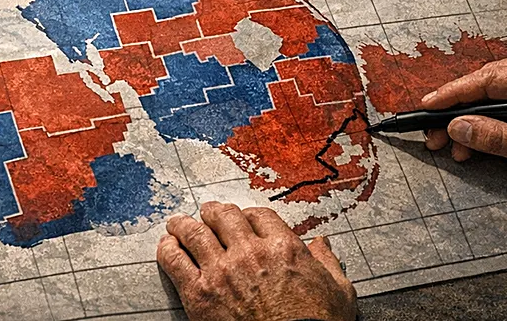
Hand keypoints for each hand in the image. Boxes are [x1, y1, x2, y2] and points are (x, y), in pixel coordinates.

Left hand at [157, 203, 356, 320]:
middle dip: (213, 213)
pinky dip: (168, 249)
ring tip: (178, 224)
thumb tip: (322, 245)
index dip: (247, 215)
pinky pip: (174, 259)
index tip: (242, 219)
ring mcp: (221, 271)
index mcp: (283, 248)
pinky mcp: (200, 293)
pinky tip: (168, 246)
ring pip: (193, 231)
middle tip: (207, 214)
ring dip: (184, 225)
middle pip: (223, 216)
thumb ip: (328, 264)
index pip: (257, 215)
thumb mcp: (338, 292)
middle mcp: (249, 253)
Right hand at [422, 50, 506, 184]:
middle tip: (439, 137)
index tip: (427, 108)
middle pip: (489, 81)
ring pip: (503, 85)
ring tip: (463, 143)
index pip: (484, 81)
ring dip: (479, 112)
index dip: (450, 96)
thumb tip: (460, 128)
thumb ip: (498, 138)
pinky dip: (500, 108)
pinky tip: (491, 129)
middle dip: (460, 110)